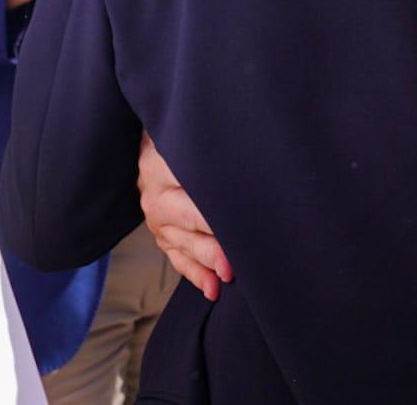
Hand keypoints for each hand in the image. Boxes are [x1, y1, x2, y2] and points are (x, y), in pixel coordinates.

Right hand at [138, 134, 231, 300]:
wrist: (160, 137)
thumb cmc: (196, 132)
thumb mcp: (201, 129)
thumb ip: (220, 142)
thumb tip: (262, 154)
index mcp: (162, 156)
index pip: (192, 181)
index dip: (216, 202)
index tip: (242, 215)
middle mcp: (153, 187)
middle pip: (184, 217)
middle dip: (211, 241)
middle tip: (233, 260)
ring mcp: (154, 212)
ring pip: (180, 241)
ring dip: (205, 262)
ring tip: (228, 276)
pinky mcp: (159, 232)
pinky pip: (176, 257)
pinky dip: (195, 274)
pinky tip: (213, 288)